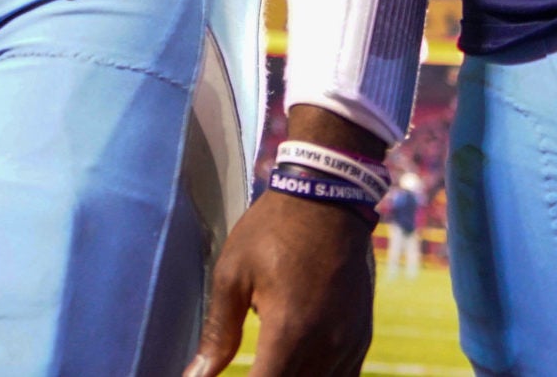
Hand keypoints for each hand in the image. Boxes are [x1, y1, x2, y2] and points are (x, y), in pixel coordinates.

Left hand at [188, 188, 375, 376]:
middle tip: (249, 368)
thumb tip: (195, 376)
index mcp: (289, 330)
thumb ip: (217, 332)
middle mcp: (326, 345)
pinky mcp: (361, 339)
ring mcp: (348, 344)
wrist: (329, 197)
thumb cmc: (272, 231)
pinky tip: (295, 369)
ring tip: (267, 366)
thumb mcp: (232, 273)